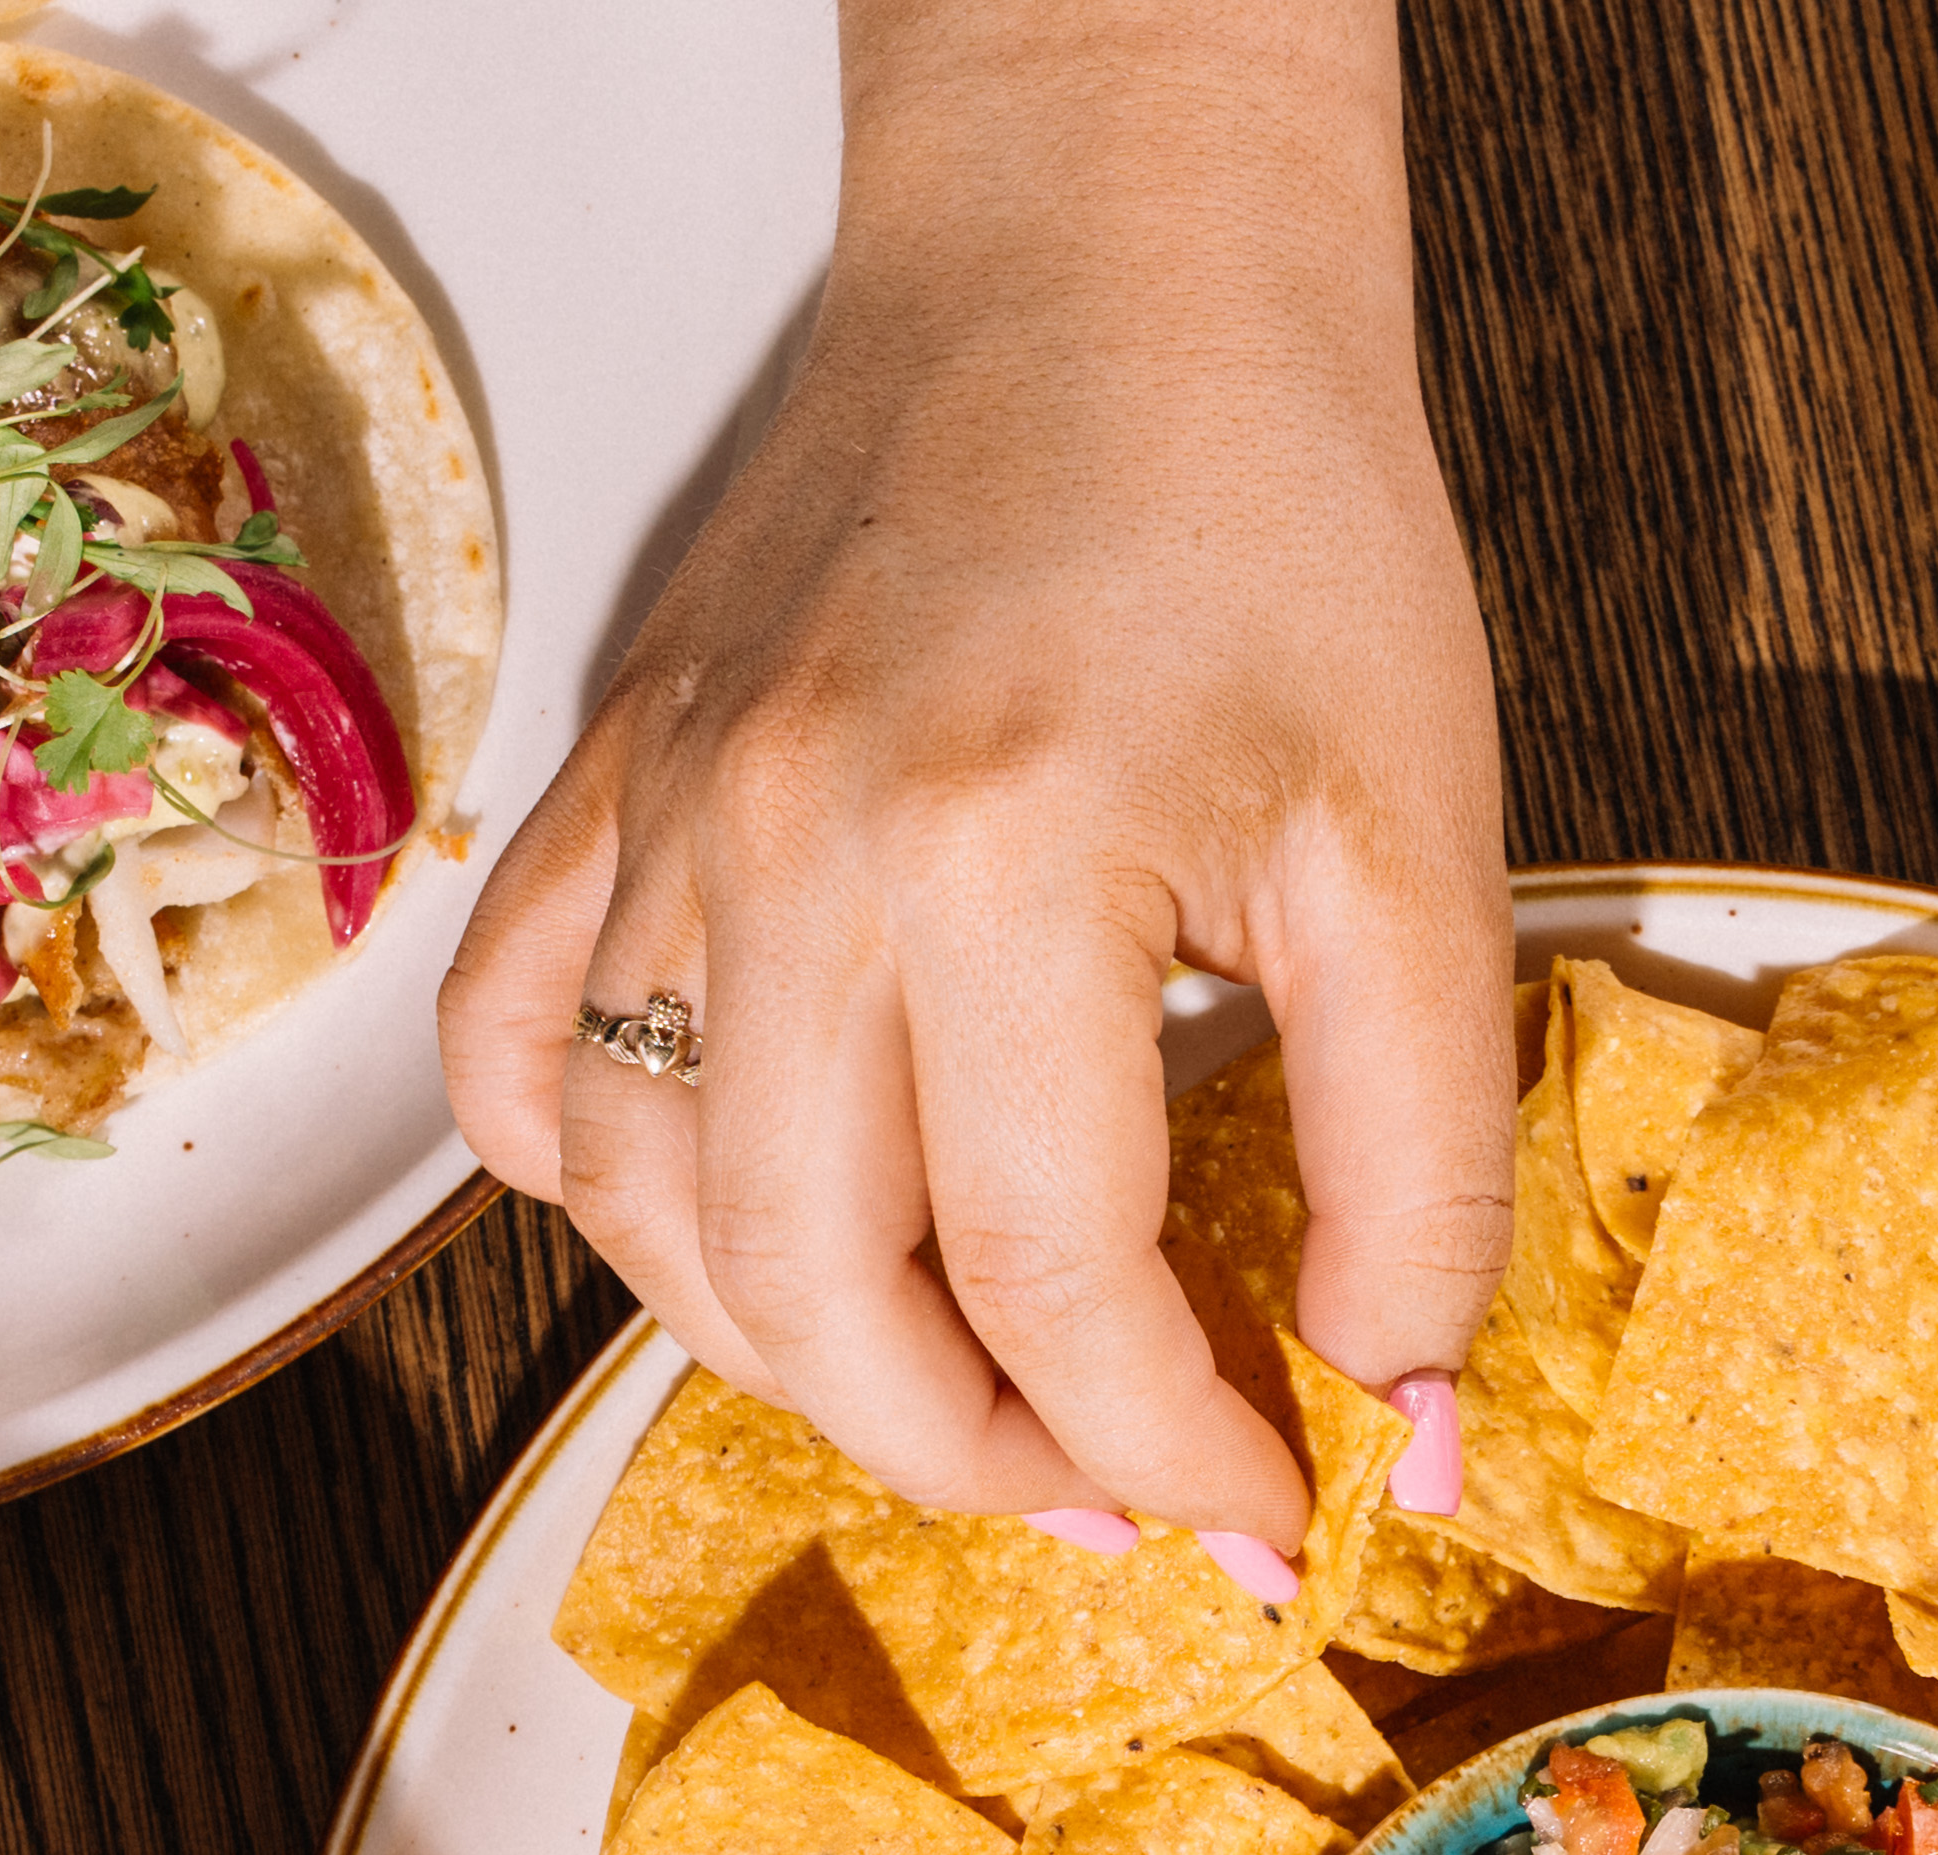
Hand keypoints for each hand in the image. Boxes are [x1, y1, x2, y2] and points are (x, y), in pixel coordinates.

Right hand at [432, 0, 1513, 1545]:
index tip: (1265, 1509)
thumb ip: (1419, 1169)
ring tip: (964, 1395)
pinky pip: (517, 1067)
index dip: (1170, 1448)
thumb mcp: (1421, 856)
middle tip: (1116, 1496)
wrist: (1106, 261)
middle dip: (980, 1462)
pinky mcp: (606, 787)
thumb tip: (1398, 1421)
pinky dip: (606, 1196)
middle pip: (815, 1299)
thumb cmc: (1273, 517)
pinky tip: (753, 1230)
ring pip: (649, 1218)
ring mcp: (663, 819)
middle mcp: (788, 848)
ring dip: (799, 1363)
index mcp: (1004, 858)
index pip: (1052, 1285)